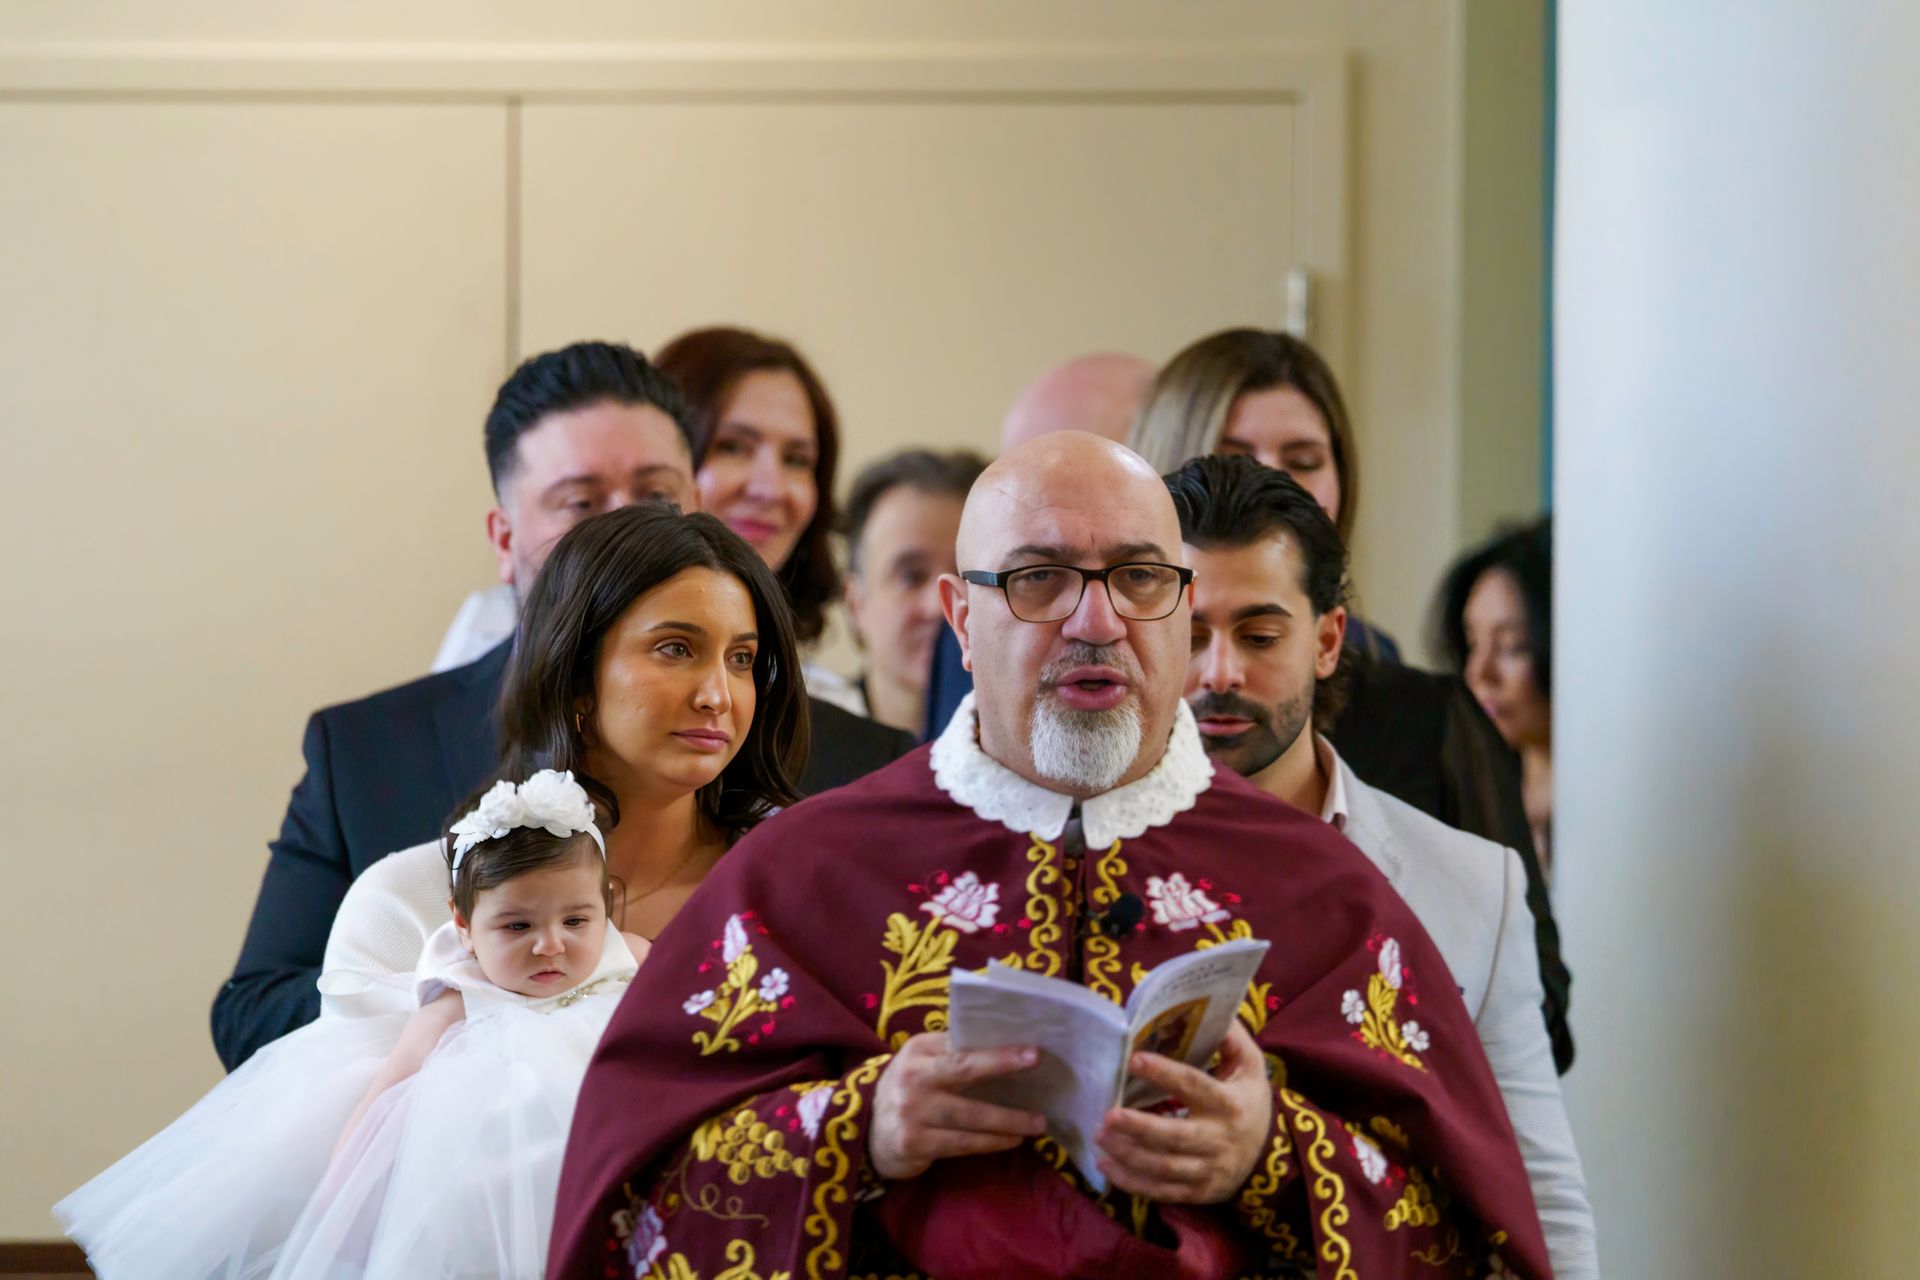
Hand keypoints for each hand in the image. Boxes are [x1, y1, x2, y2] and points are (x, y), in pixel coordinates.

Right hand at [868, 1032, 1047, 1179]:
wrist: (866, 1131)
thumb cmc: (909, 1089)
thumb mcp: (920, 1064)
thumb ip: (951, 1053)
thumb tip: (1004, 1044)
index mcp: (917, 1051)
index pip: (960, 1044)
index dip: (996, 1049)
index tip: (1032, 1051)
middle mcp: (912, 1078)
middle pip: (963, 1071)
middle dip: (1002, 1067)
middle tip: (1037, 1069)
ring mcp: (912, 1113)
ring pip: (970, 1116)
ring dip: (1008, 1120)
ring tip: (1037, 1123)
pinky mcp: (915, 1143)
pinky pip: (962, 1143)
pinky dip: (991, 1142)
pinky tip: (1011, 1141)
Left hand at [1093, 1020, 1271, 1203]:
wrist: (1270, 1154)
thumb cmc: (1248, 1099)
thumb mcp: (1249, 1065)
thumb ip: (1230, 1036)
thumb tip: (1210, 1005)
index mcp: (1229, 1102)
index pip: (1193, 1086)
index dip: (1163, 1073)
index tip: (1132, 1059)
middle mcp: (1219, 1139)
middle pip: (1175, 1136)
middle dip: (1139, 1128)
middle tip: (1107, 1114)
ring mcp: (1209, 1170)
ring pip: (1164, 1167)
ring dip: (1128, 1154)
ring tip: (1098, 1136)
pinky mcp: (1198, 1192)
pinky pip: (1161, 1191)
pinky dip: (1131, 1182)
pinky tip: (1105, 1165)